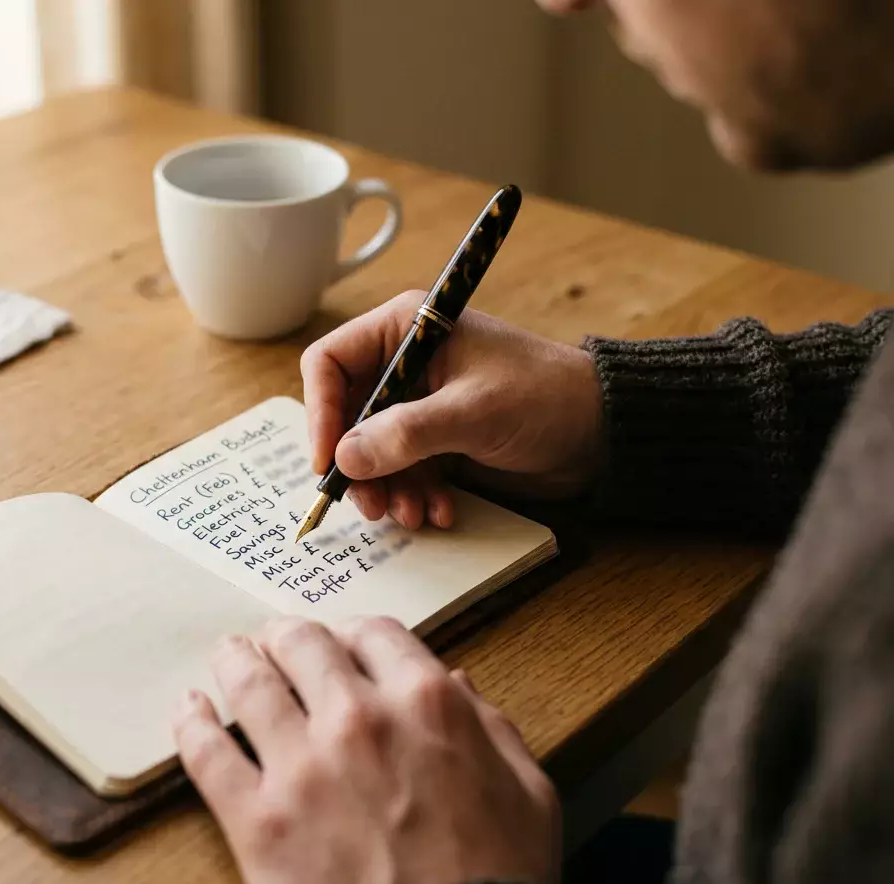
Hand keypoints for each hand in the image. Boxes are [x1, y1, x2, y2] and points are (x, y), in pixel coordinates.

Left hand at [172, 616, 560, 883]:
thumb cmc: (500, 882)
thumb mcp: (527, 794)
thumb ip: (491, 728)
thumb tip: (456, 684)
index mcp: (427, 704)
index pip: (372, 632)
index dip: (352, 632)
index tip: (342, 643)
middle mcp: (359, 720)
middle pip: (302, 643)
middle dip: (288, 638)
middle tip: (277, 643)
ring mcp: (302, 768)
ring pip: (248, 682)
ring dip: (236, 661)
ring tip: (230, 658)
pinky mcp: (259, 821)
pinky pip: (207, 753)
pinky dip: (191, 722)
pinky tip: (189, 709)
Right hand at [300, 290, 603, 528]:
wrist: (601, 432)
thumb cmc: (545, 397)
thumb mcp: (473, 413)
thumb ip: (407, 434)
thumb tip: (344, 458)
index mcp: (405, 329)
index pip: (330, 363)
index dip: (320, 412)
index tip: (328, 460)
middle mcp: (404, 363)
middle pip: (345, 415)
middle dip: (357, 464)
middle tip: (371, 504)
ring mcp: (419, 403)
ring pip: (371, 450)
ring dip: (387, 488)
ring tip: (413, 515)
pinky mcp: (436, 439)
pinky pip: (402, 470)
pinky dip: (414, 494)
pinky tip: (440, 511)